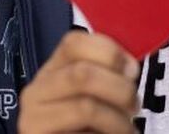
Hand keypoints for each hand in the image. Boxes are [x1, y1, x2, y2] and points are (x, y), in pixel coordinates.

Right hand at [17, 30, 140, 133]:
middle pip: (82, 75)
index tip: (130, 71)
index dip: (109, 52)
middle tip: (134, 107)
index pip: (73, 43)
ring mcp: (35, 121)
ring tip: (127, 129)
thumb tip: (129, 68)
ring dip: (118, 120)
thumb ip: (102, 74)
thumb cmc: (79, 125)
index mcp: (49, 72)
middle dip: (120, 89)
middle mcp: (36, 93)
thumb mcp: (86, 94)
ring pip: (85, 107)